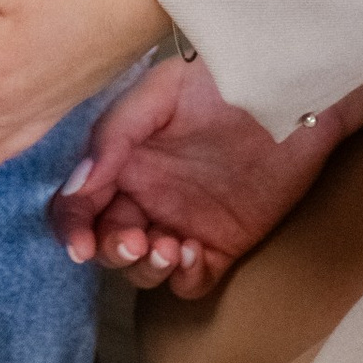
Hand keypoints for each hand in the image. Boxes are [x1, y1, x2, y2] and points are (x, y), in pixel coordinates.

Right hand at [48, 50, 344, 300]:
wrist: (291, 92)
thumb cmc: (223, 81)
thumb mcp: (162, 91)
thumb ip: (114, 134)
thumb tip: (76, 186)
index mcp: (124, 158)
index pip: (79, 202)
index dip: (71, 227)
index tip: (80, 244)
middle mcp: (147, 194)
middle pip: (106, 242)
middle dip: (112, 250)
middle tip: (136, 240)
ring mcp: (184, 221)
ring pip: (144, 268)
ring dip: (146, 268)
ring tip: (170, 246)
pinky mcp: (222, 244)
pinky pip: (191, 281)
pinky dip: (184, 278)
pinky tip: (195, 252)